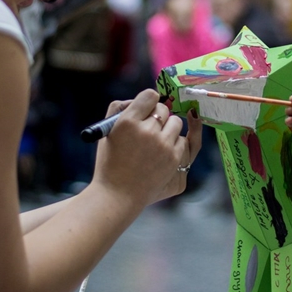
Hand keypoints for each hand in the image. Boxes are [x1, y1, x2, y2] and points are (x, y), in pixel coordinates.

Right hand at [91, 89, 201, 207]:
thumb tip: (145, 98)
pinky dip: (175, 144)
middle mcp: (148, 132)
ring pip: (176, 122)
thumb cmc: (110, 162)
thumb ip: (122, 107)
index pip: (150, 96)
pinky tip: (163, 151)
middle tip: (148, 128)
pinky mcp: (174, 159)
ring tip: (155, 142)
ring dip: (168, 128)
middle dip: (157, 116)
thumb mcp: (107, 130)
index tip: (147, 107)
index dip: (148, 101)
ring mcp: (163, 146)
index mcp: (128, 122)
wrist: (117, 195)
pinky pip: (184, 140)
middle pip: (164, 109)